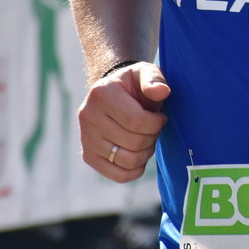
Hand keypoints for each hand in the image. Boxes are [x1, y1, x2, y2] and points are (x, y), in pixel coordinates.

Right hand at [78, 62, 169, 182]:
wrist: (112, 94)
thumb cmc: (133, 85)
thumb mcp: (145, 73)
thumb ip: (154, 79)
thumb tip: (162, 91)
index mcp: (102, 94)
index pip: (137, 121)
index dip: (156, 124)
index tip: (161, 118)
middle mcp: (88, 116)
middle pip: (134, 142)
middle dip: (152, 137)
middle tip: (154, 129)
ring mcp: (86, 138)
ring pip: (127, 160)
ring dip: (145, 154)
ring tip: (147, 140)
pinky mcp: (88, 155)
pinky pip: (118, 175)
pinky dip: (135, 170)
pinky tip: (139, 156)